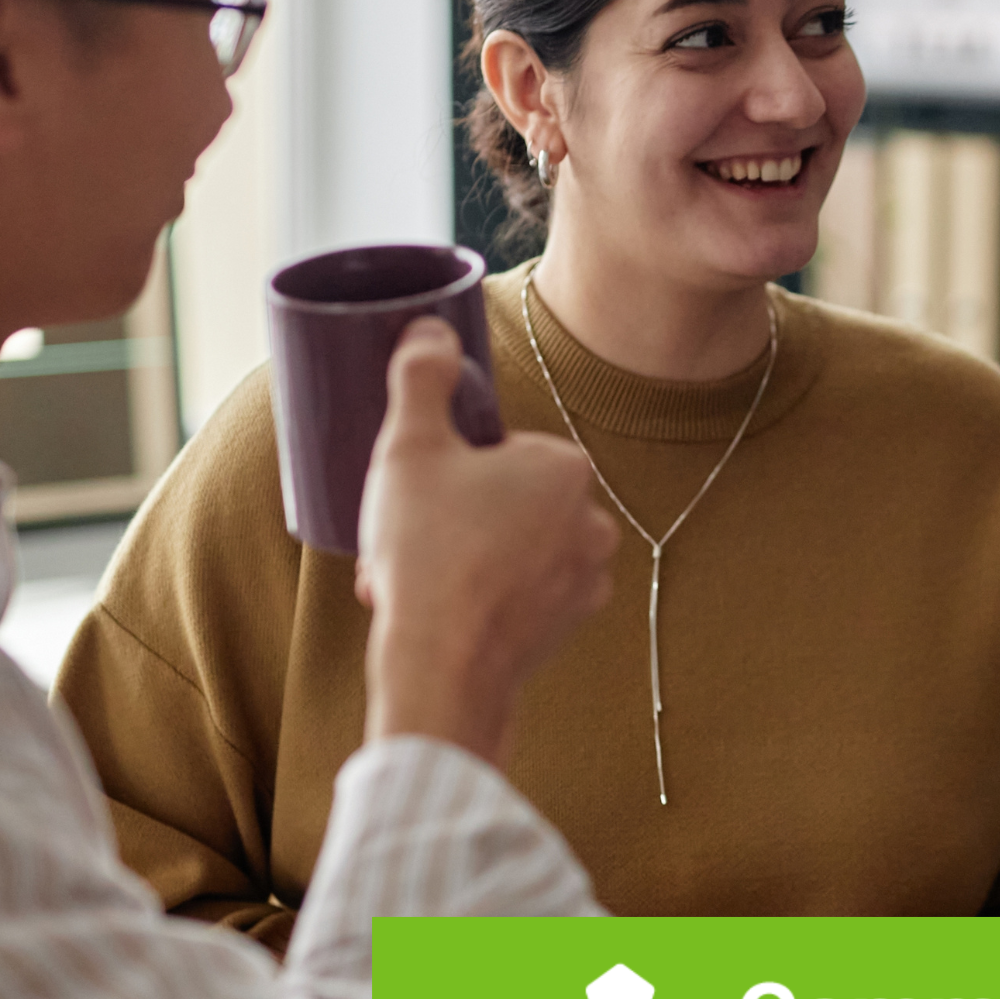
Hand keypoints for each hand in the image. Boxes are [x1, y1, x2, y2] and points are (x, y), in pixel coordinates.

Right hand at [357, 319, 616, 765]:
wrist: (443, 669)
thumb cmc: (429, 555)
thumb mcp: (410, 447)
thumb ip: (422, 378)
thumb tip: (433, 329)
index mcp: (566, 467)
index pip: (497, 450)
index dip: (445, 471)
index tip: (414, 498)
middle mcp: (593, 521)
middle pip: (503, 499)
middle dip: (449, 518)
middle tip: (406, 541)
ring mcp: (586, 578)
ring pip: (508, 547)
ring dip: (458, 558)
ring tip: (411, 581)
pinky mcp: (568, 626)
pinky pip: (517, 594)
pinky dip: (478, 598)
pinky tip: (437, 613)